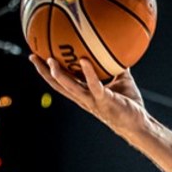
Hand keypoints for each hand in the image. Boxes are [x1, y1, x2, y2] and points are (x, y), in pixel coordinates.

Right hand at [30, 55, 146, 136]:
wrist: (139, 123)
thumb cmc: (129, 103)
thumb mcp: (121, 80)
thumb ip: (115, 66)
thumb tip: (118, 48)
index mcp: (84, 94)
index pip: (61, 82)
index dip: (47, 71)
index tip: (37, 57)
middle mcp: (84, 98)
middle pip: (57, 85)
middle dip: (43, 72)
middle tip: (32, 56)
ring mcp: (93, 101)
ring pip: (69, 87)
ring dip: (58, 74)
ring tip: (50, 59)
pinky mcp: (105, 100)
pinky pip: (94, 85)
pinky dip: (88, 73)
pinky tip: (84, 60)